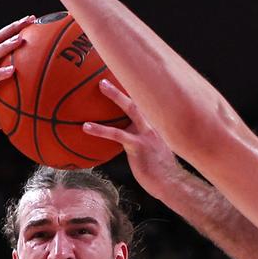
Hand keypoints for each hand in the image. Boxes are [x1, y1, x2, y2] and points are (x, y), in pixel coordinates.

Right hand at [0, 15, 33, 144]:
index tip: (34, 20)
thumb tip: (52, 88)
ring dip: (6, 47)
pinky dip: (0, 74)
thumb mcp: (11, 100)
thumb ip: (25, 90)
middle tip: (30, 20)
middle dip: (12, 28)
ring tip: (20, 40)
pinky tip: (12, 70)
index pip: (1, 41)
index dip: (15, 28)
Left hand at [84, 80, 180, 197]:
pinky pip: (117, 134)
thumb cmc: (159, 173)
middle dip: (128, 83)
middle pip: (141, 98)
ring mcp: (147, 134)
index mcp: (155, 126)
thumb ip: (141, 144)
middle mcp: (153, 126)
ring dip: (115, 95)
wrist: (171, 185)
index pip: (145, 104)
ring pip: (131, 109)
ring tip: (99, 86)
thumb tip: (126, 143)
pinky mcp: (139, 146)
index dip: (136, 91)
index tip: (125, 78)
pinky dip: (100, 129)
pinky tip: (86, 127)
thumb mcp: (152, 154)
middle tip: (109, 74)